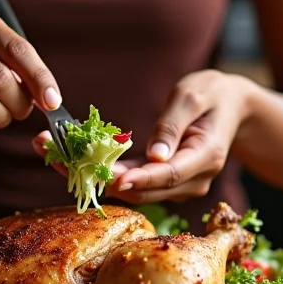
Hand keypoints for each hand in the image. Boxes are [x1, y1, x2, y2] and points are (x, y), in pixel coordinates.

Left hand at [32, 70, 252, 203]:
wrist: (231, 108)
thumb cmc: (213, 95)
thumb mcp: (193, 97)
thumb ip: (172, 125)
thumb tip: (154, 156)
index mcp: (206, 157)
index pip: (169, 175)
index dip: (140, 179)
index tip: (113, 178)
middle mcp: (192, 179)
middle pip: (142, 188)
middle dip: (97, 176)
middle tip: (56, 155)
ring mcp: (177, 184)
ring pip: (131, 188)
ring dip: (91, 174)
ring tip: (51, 151)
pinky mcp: (162, 181)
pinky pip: (131, 180)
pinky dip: (102, 170)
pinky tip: (70, 156)